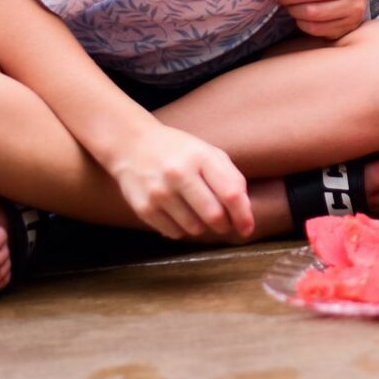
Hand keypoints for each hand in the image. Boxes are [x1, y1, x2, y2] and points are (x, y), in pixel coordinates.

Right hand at [104, 122, 253, 241]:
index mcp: (201, 157)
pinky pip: (174, 233)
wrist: (131, 145)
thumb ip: (230, 178)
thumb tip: (244, 211)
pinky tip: (178, 213)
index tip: (247, 228)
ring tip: (197, 212)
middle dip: (224, 225)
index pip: (230, 193)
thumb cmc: (179, 152)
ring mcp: (159, 192)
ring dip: (202, 226)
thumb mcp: (208, 153)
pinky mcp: (144, 208)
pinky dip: (182, 229)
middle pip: (213, 215)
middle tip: (224, 224)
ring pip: (194, 228)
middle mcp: (179, 174)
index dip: (243, 215)